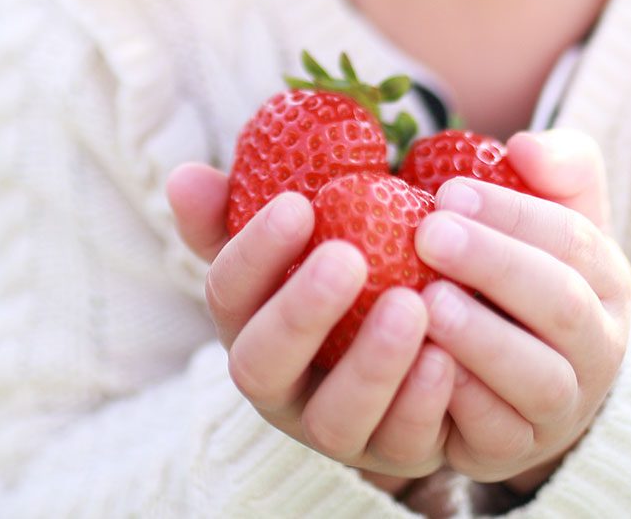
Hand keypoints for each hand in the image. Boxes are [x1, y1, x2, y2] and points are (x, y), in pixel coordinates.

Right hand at [165, 162, 457, 490]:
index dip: (254, 255)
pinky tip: (446, 355)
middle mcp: (280, 388)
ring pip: (334, 418)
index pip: (227, 295)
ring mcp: (335, 430)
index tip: (297, 206)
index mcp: (249, 326)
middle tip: (347, 257)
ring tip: (411, 304)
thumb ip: (250, 207)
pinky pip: (401, 440)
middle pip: (262, 365)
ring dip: (370, 363)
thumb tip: (184, 178)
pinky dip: (421, 401)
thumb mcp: (305, 238)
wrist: (426, 337)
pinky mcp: (394, 453)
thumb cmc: (351, 274)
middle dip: (300, 313)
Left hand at [411, 128, 630, 487]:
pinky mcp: (515, 452)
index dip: (514, 215)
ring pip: (540, 380)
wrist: (513, 376)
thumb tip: (525, 146)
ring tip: (426, 302)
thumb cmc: (523, 273)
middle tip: (428, 234)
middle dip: (496, 266)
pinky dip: (463, 402)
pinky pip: (498, 434)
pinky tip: (423, 364)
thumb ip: (557, 166)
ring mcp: (563, 408)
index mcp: (609, 281)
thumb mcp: (551, 213)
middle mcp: (600, 347)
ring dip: (483, 339)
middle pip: (563, 307)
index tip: (448, 191)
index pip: (574, 242)